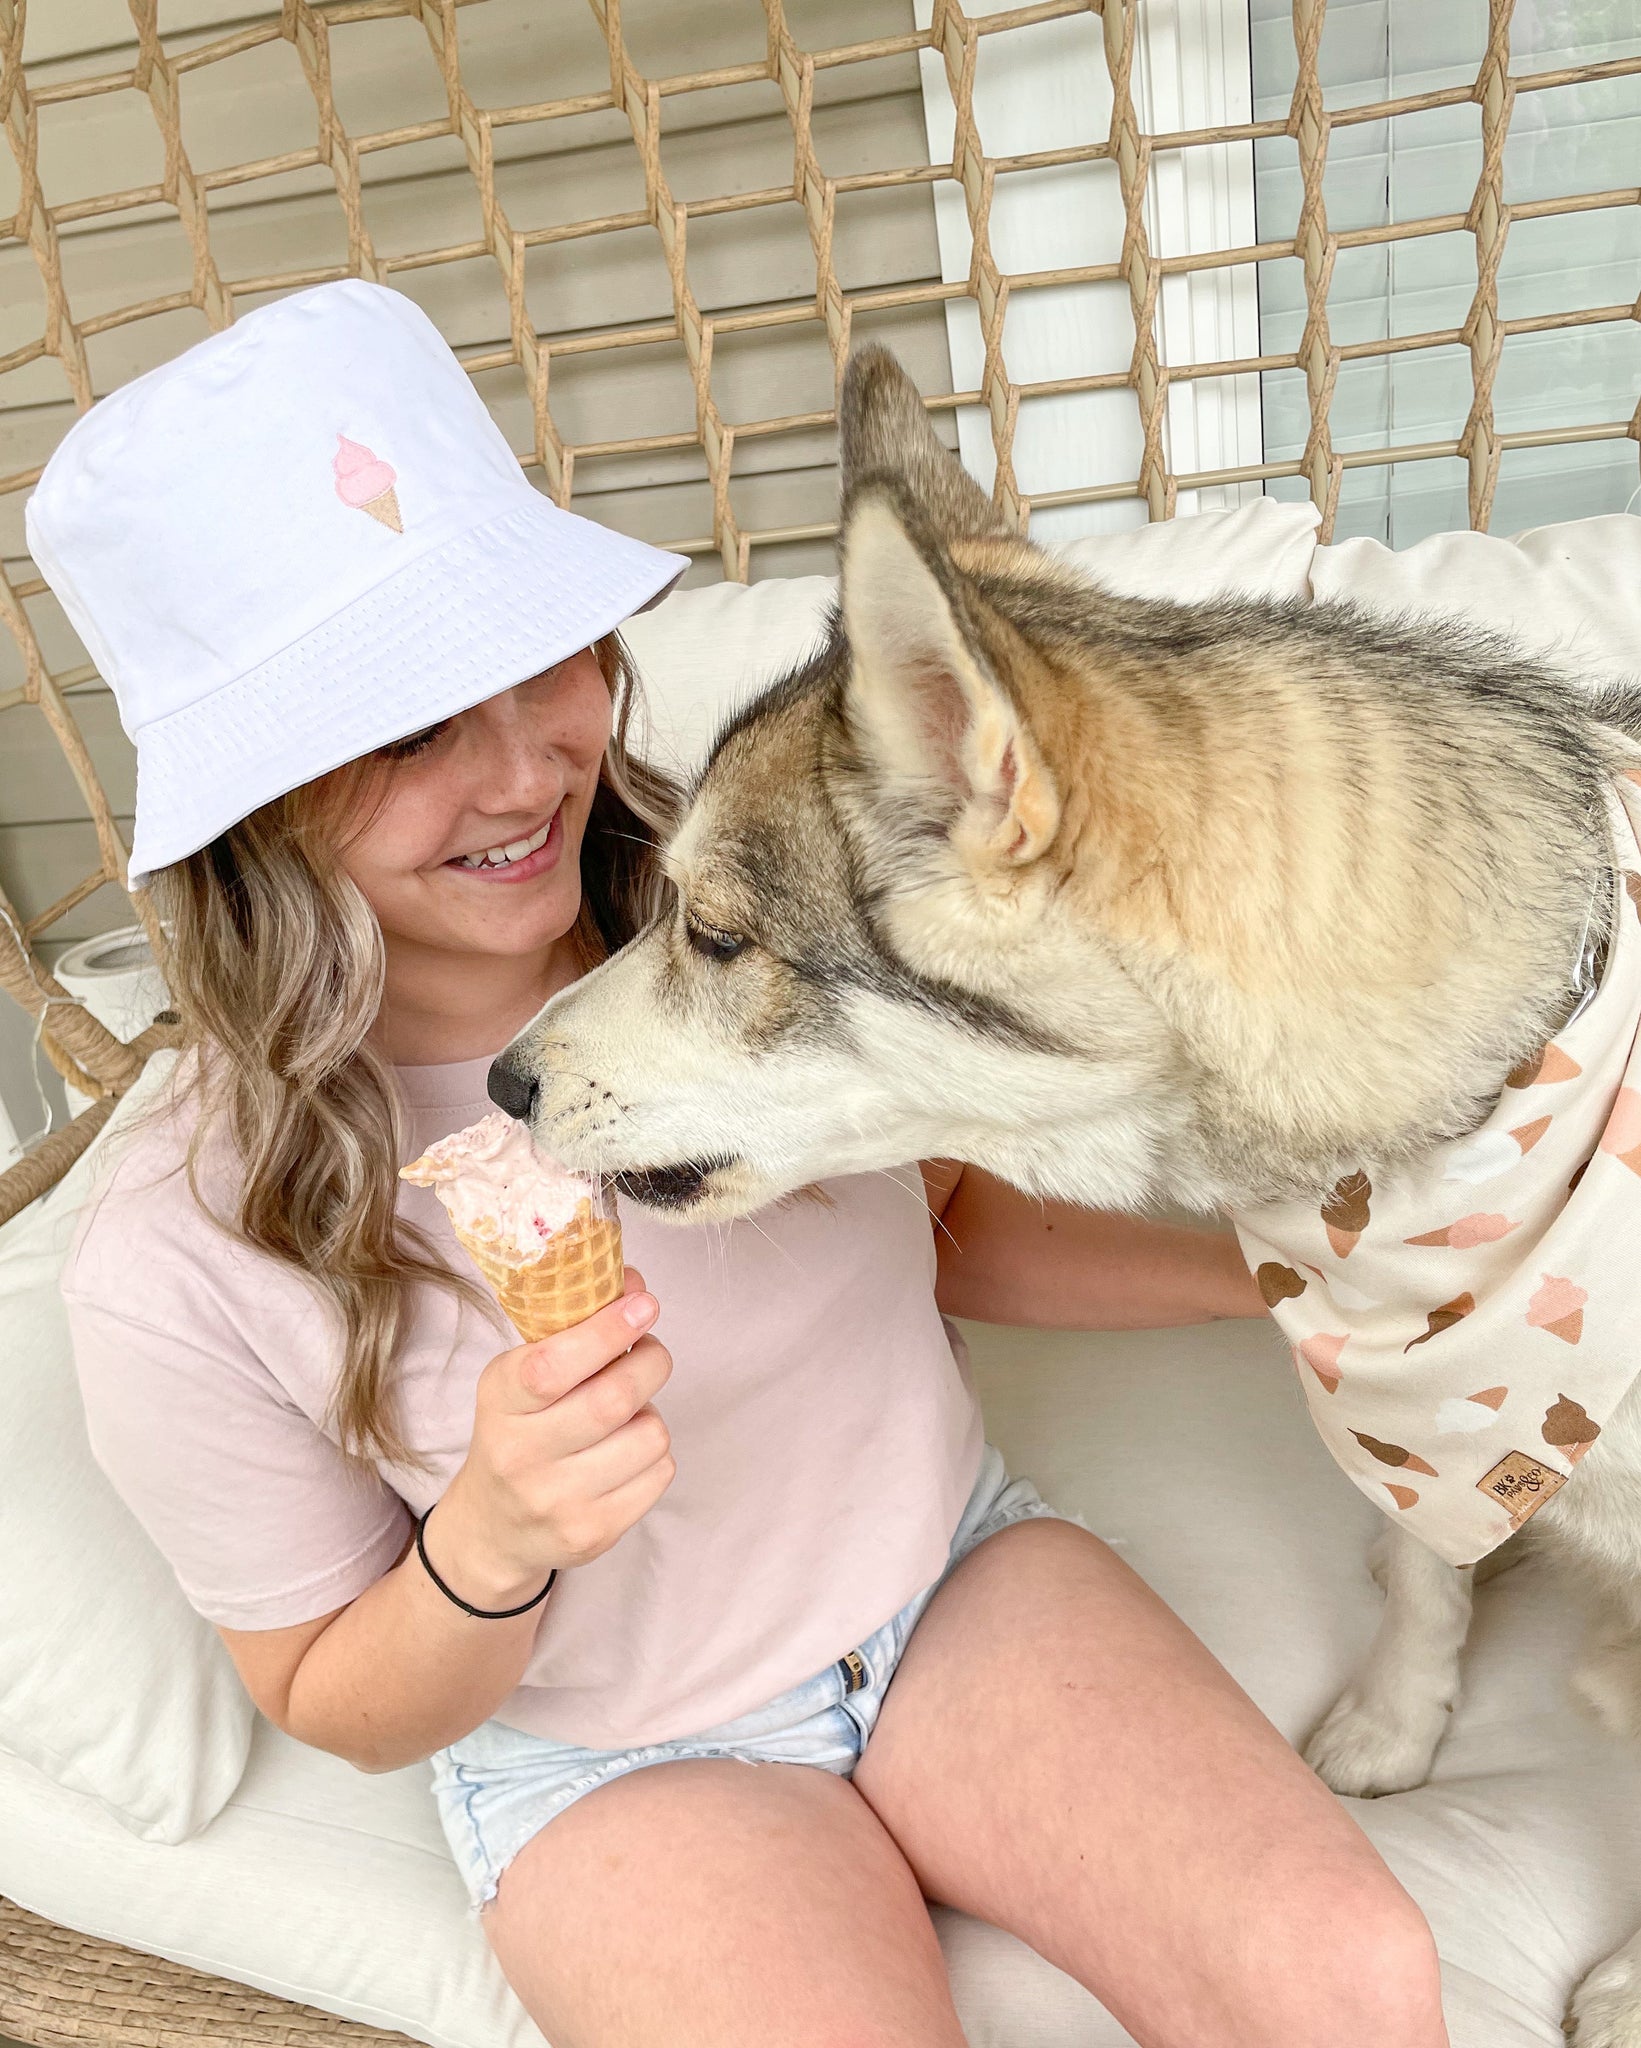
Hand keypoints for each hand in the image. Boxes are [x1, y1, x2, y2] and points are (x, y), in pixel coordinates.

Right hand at [427, 1269, 674, 1607]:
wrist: (492, 1528)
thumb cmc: (517, 1433)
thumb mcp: (519, 1378)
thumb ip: (571, 1330)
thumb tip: (633, 1283)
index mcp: (499, 1401)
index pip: (552, 1365)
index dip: (606, 1330)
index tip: (642, 1303)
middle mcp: (520, 1455)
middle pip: (613, 1400)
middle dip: (650, 1361)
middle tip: (651, 1350)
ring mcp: (556, 1501)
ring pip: (648, 1436)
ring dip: (651, 1413)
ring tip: (627, 1415)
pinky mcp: (592, 1534)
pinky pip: (659, 1475)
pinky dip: (656, 1453)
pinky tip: (626, 1453)